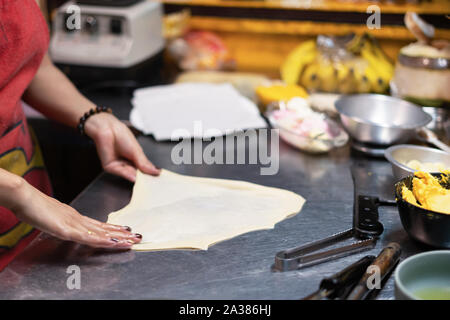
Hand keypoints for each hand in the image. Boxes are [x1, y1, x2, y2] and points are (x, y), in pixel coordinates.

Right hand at [12, 178, 140, 248]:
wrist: (24, 196)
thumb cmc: (34, 206)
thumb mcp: (53, 217)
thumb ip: (63, 223)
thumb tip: (69, 228)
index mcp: (75, 217)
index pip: (99, 225)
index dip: (114, 229)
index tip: (127, 231)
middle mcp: (78, 220)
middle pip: (104, 229)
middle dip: (122, 234)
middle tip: (138, 237)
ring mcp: (74, 224)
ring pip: (100, 233)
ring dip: (117, 238)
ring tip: (132, 240)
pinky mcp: (66, 229)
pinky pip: (88, 237)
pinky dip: (102, 240)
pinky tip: (113, 242)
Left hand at [84, 112, 159, 181]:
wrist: (107, 129)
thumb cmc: (120, 135)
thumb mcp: (137, 150)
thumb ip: (145, 163)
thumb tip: (156, 171)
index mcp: (134, 157)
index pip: (144, 168)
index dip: (151, 173)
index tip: (158, 177)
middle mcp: (126, 162)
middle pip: (137, 173)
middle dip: (144, 177)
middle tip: (153, 181)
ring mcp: (119, 165)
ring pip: (129, 174)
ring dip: (137, 178)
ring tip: (146, 180)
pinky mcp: (110, 167)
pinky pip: (121, 173)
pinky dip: (128, 176)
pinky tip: (135, 178)